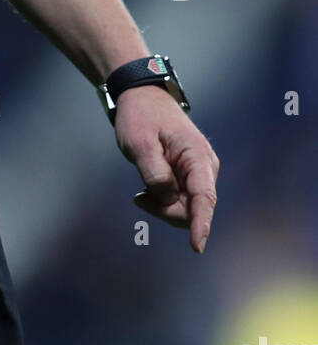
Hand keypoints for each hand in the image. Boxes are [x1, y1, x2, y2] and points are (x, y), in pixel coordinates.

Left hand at [112, 83, 219, 253]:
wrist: (142, 98)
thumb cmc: (141, 116)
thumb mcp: (140, 143)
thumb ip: (154, 173)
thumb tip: (168, 199)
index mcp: (197, 156)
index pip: (203, 197)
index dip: (200, 224)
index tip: (197, 246)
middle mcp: (205, 167)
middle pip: (192, 208)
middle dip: (166, 211)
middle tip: (138, 198)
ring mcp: (198, 173)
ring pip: (185, 207)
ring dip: (163, 207)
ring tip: (140, 194)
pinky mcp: (189, 177)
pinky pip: (179, 200)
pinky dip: (162, 201)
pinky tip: (145, 193)